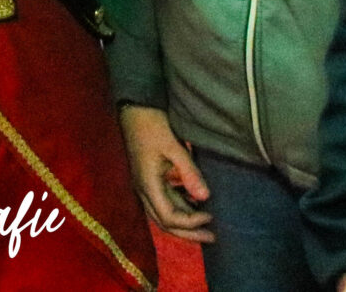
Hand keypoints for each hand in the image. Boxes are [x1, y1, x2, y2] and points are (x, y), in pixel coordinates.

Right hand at [120, 105, 213, 242]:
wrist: (133, 107)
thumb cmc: (151, 124)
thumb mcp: (173, 146)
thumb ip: (189, 172)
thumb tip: (205, 198)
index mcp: (147, 184)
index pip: (169, 217)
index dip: (190, 222)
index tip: (210, 215)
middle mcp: (143, 190)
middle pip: (165, 223)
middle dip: (188, 233)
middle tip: (212, 237)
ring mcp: (144, 185)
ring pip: (164, 213)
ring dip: (184, 222)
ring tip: (206, 225)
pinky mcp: (148, 177)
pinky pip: (164, 200)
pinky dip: (180, 207)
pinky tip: (194, 204)